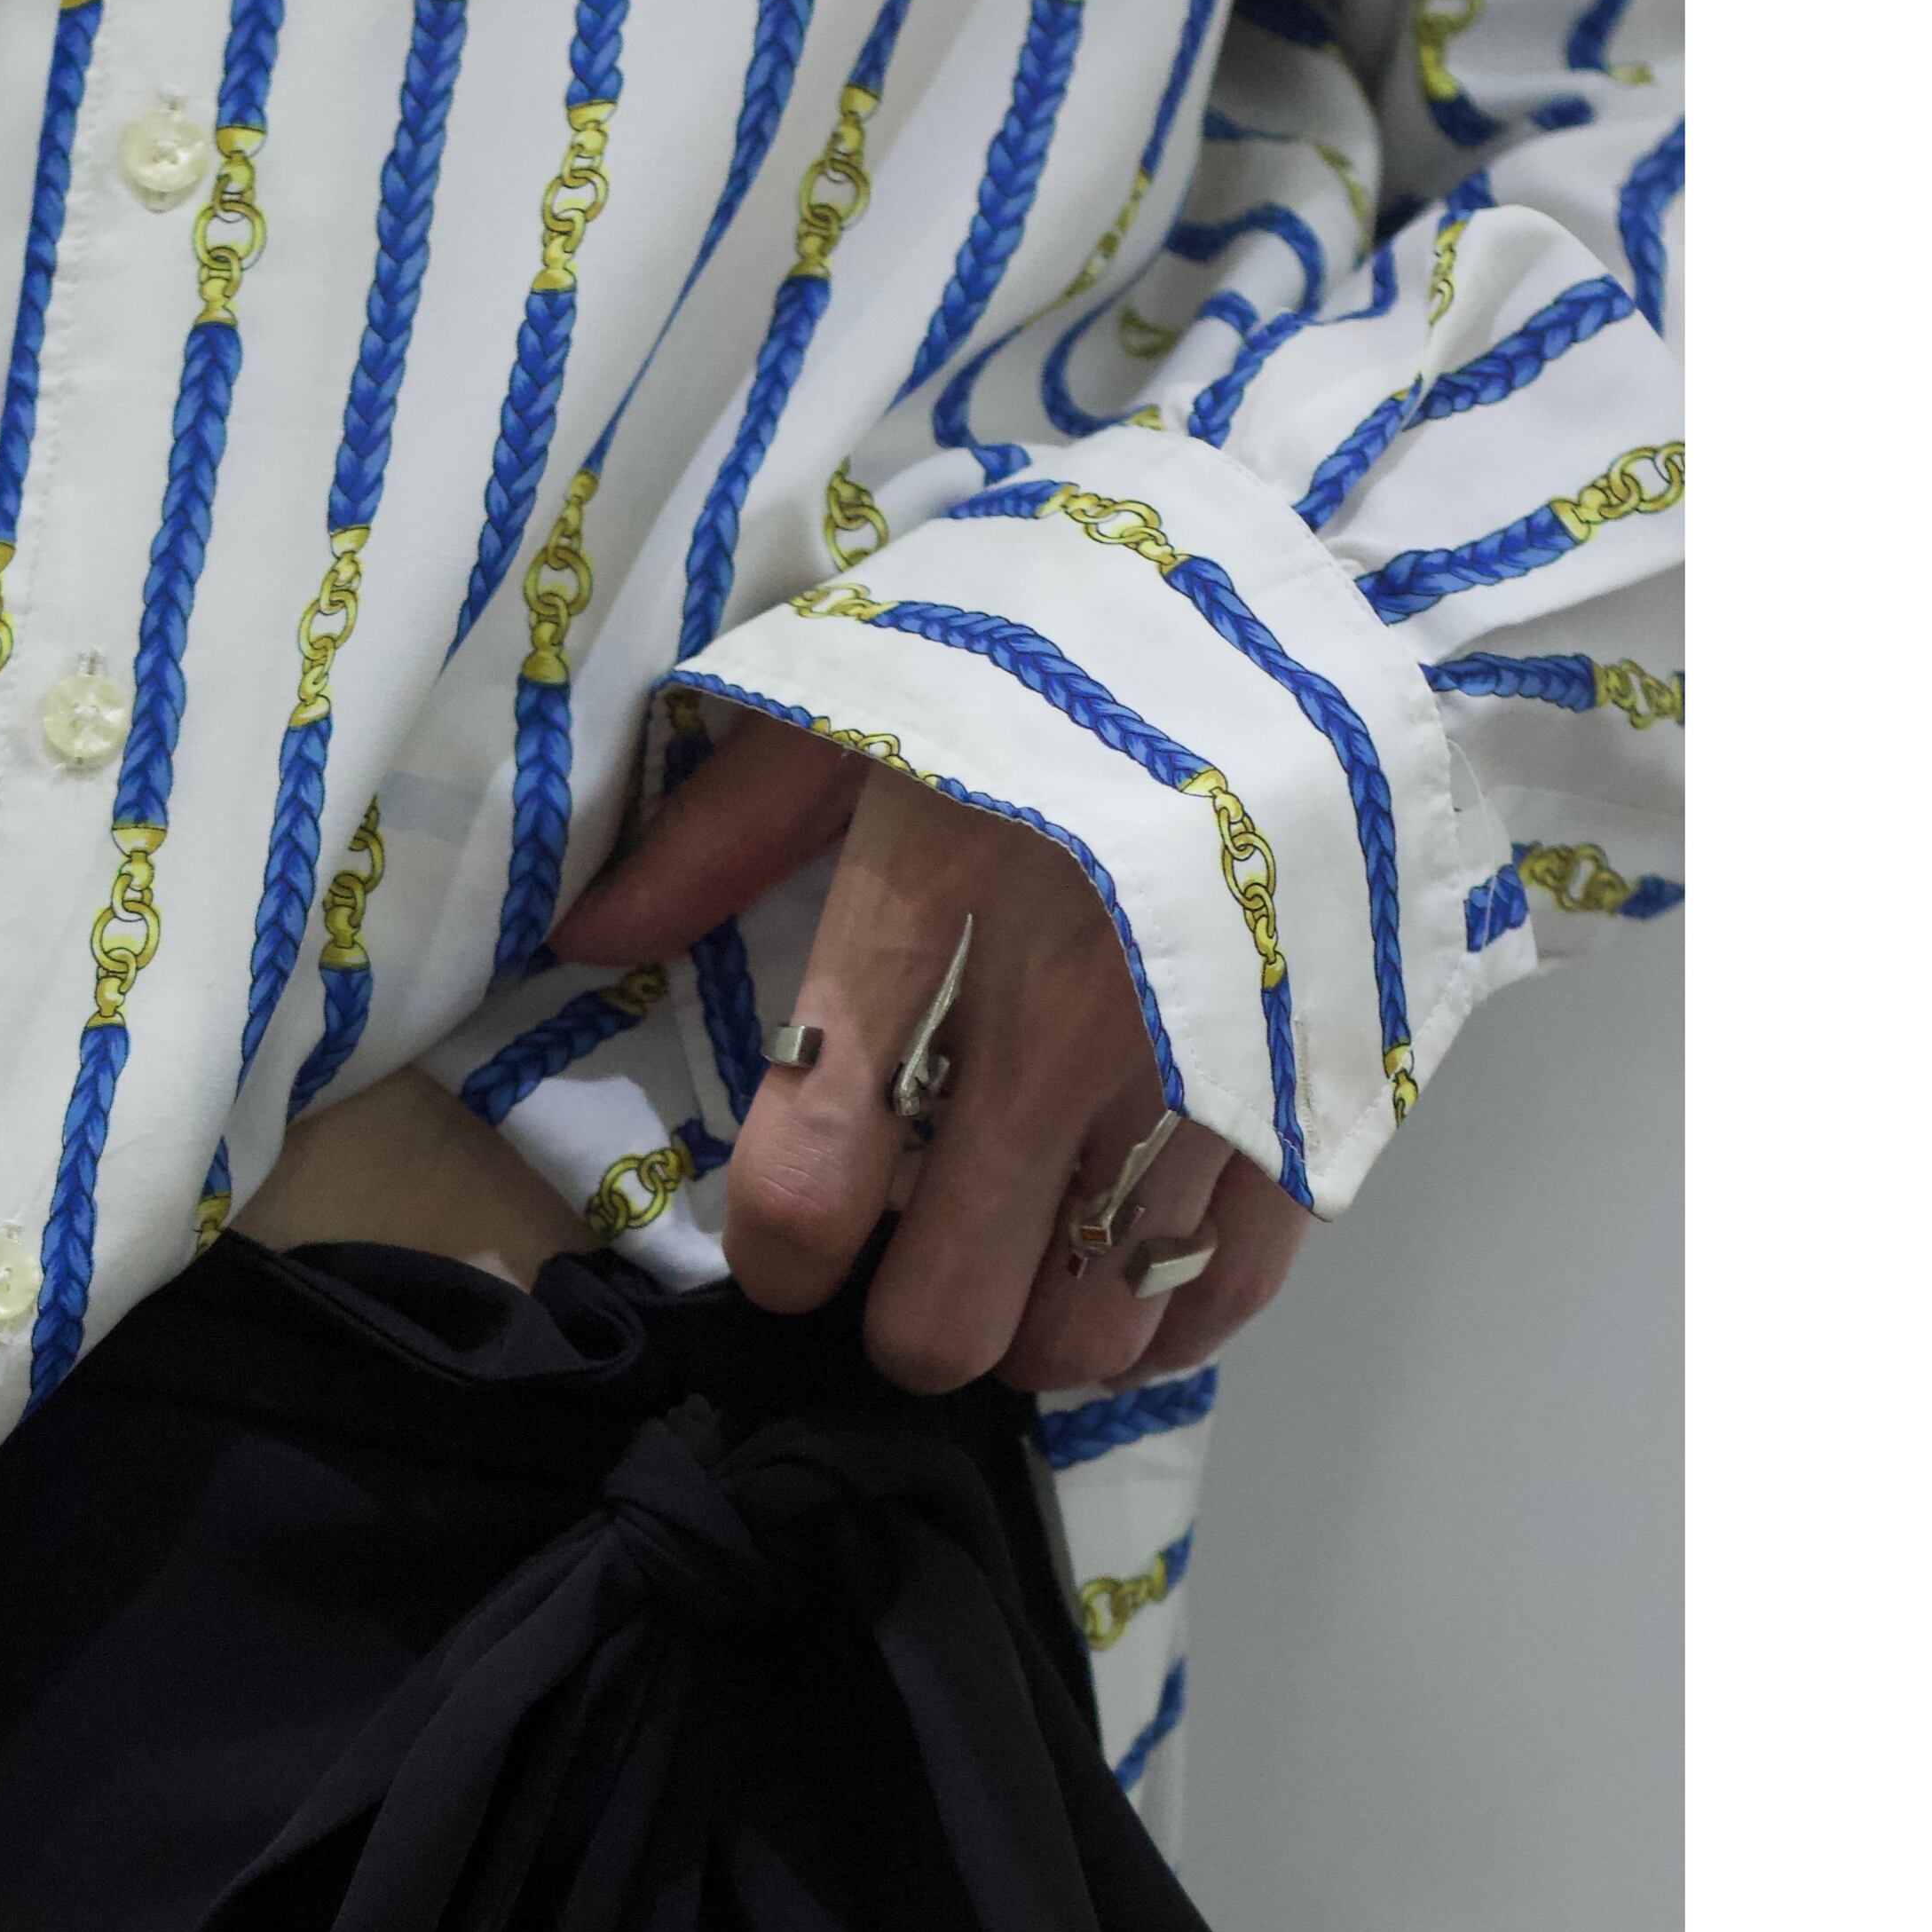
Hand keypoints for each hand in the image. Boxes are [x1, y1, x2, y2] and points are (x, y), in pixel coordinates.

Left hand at [556, 709, 1308, 1397]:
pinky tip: (1125, 1251)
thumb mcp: (880, 690)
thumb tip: (587, 937)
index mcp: (935, 915)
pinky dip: (1157, 1311)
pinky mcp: (1312, 1105)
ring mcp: (1199, 1083)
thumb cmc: (1082, 643)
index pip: (806, 1187)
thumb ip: (725, 827)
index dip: (777, 1251)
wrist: (1344, 591)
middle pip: (944, 1322)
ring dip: (1035, 1325)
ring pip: (1082, 1340)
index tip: (793, 1230)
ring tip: (1026, 1250)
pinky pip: (1215, 1302)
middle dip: (905, 1323)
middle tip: (912, 1260)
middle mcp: (1063, 1030)